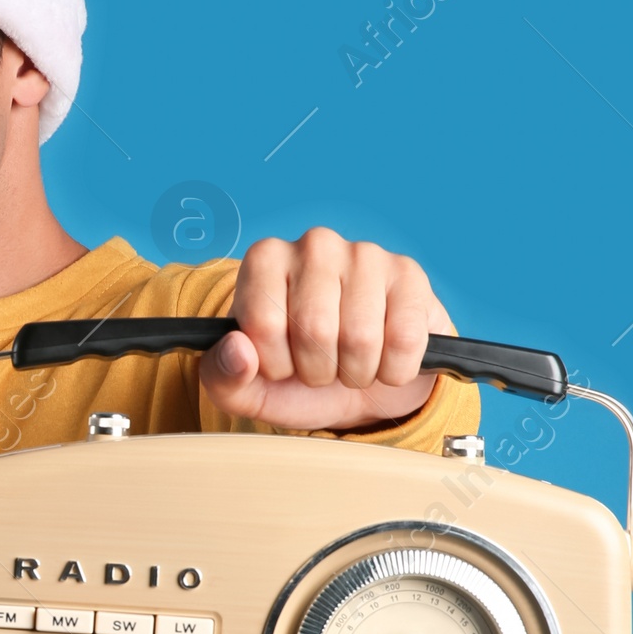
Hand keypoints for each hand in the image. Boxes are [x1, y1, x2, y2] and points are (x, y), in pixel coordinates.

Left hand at [199, 228, 452, 432]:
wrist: (361, 384)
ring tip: (350, 364)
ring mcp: (365, 254)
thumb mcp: (250, 388)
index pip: (262, 322)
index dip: (274, 362)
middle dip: (318, 370)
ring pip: (361, 337)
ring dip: (356, 373)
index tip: (281, 363)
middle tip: (320, 367)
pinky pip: (404, 340)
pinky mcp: (409, 276)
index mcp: (264, 260)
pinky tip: (384, 359)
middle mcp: (314, 245)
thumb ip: (222, 376)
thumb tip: (237, 350)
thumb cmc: (299, 378)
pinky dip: (393, 370)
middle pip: (315, 330)